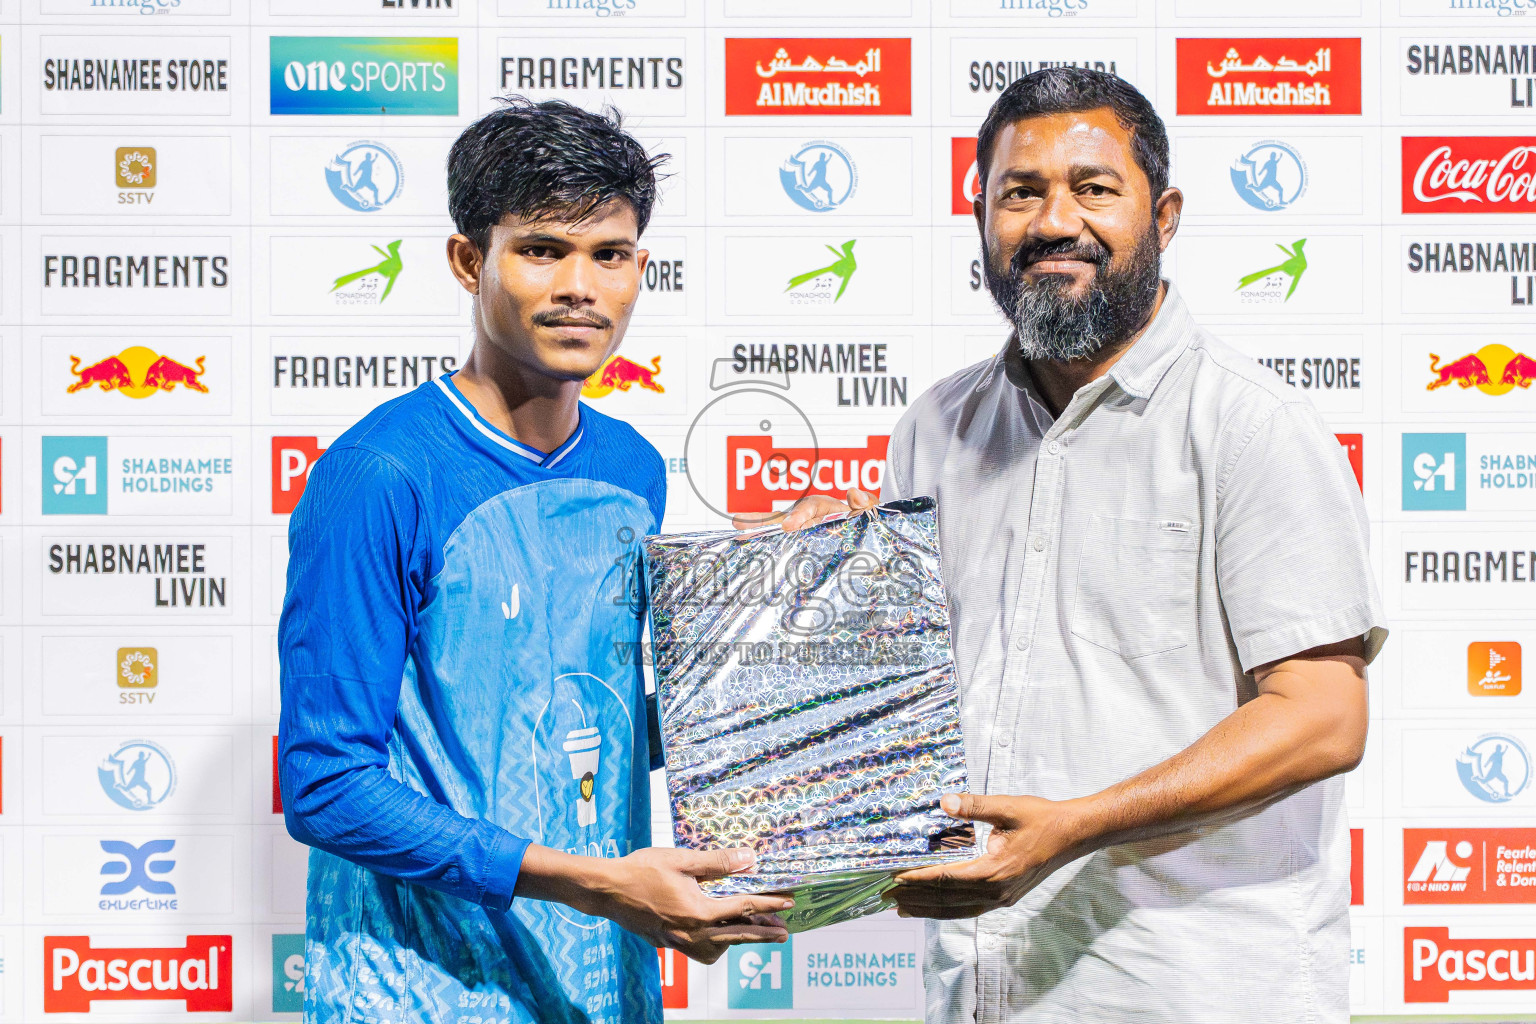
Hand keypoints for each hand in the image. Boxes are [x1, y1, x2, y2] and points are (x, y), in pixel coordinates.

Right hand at [582, 847, 790, 963]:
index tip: (788, 903)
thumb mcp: (682, 860)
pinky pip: (700, 950)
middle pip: (737, 936)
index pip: (743, 908)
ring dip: (737, 940)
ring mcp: (679, 942)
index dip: (769, 905)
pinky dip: (714, 944)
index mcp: (698, 911)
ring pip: (718, 948)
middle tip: (784, 933)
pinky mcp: (669, 943)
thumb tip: (749, 858)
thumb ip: (717, 862)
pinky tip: (717, 932)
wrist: (607, 890)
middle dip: (763, 934)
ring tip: (753, 930)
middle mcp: (691, 933)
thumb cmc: (641, 870)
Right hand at [731, 487, 877, 532]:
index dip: (798, 515)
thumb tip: (853, 492)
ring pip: (775, 529)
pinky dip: (763, 545)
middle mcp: (806, 516)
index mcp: (824, 506)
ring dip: (755, 531)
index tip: (789, 526)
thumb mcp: (869, 511)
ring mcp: (799, 529)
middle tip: (739, 521)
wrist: (863, 530)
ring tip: (735, 533)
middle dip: (761, 519)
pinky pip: (779, 543)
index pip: (809, 507)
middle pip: (782, 515)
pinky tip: (746, 550)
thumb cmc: (864, 518)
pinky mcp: (797, 542)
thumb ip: (864, 504)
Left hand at [890, 793, 1089, 919]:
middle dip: (914, 899)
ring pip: (956, 910)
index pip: (946, 878)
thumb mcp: (1007, 807)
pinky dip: (947, 910)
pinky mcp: (1006, 898)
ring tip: (901, 909)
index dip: (917, 879)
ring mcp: (1002, 898)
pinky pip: (970, 909)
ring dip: (928, 910)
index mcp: (995, 870)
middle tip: (885, 898)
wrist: (1074, 834)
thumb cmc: (1042, 819)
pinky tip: (934, 907)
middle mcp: (997, 891)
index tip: (893, 878)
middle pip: (947, 900)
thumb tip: (945, 801)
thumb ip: (974, 806)